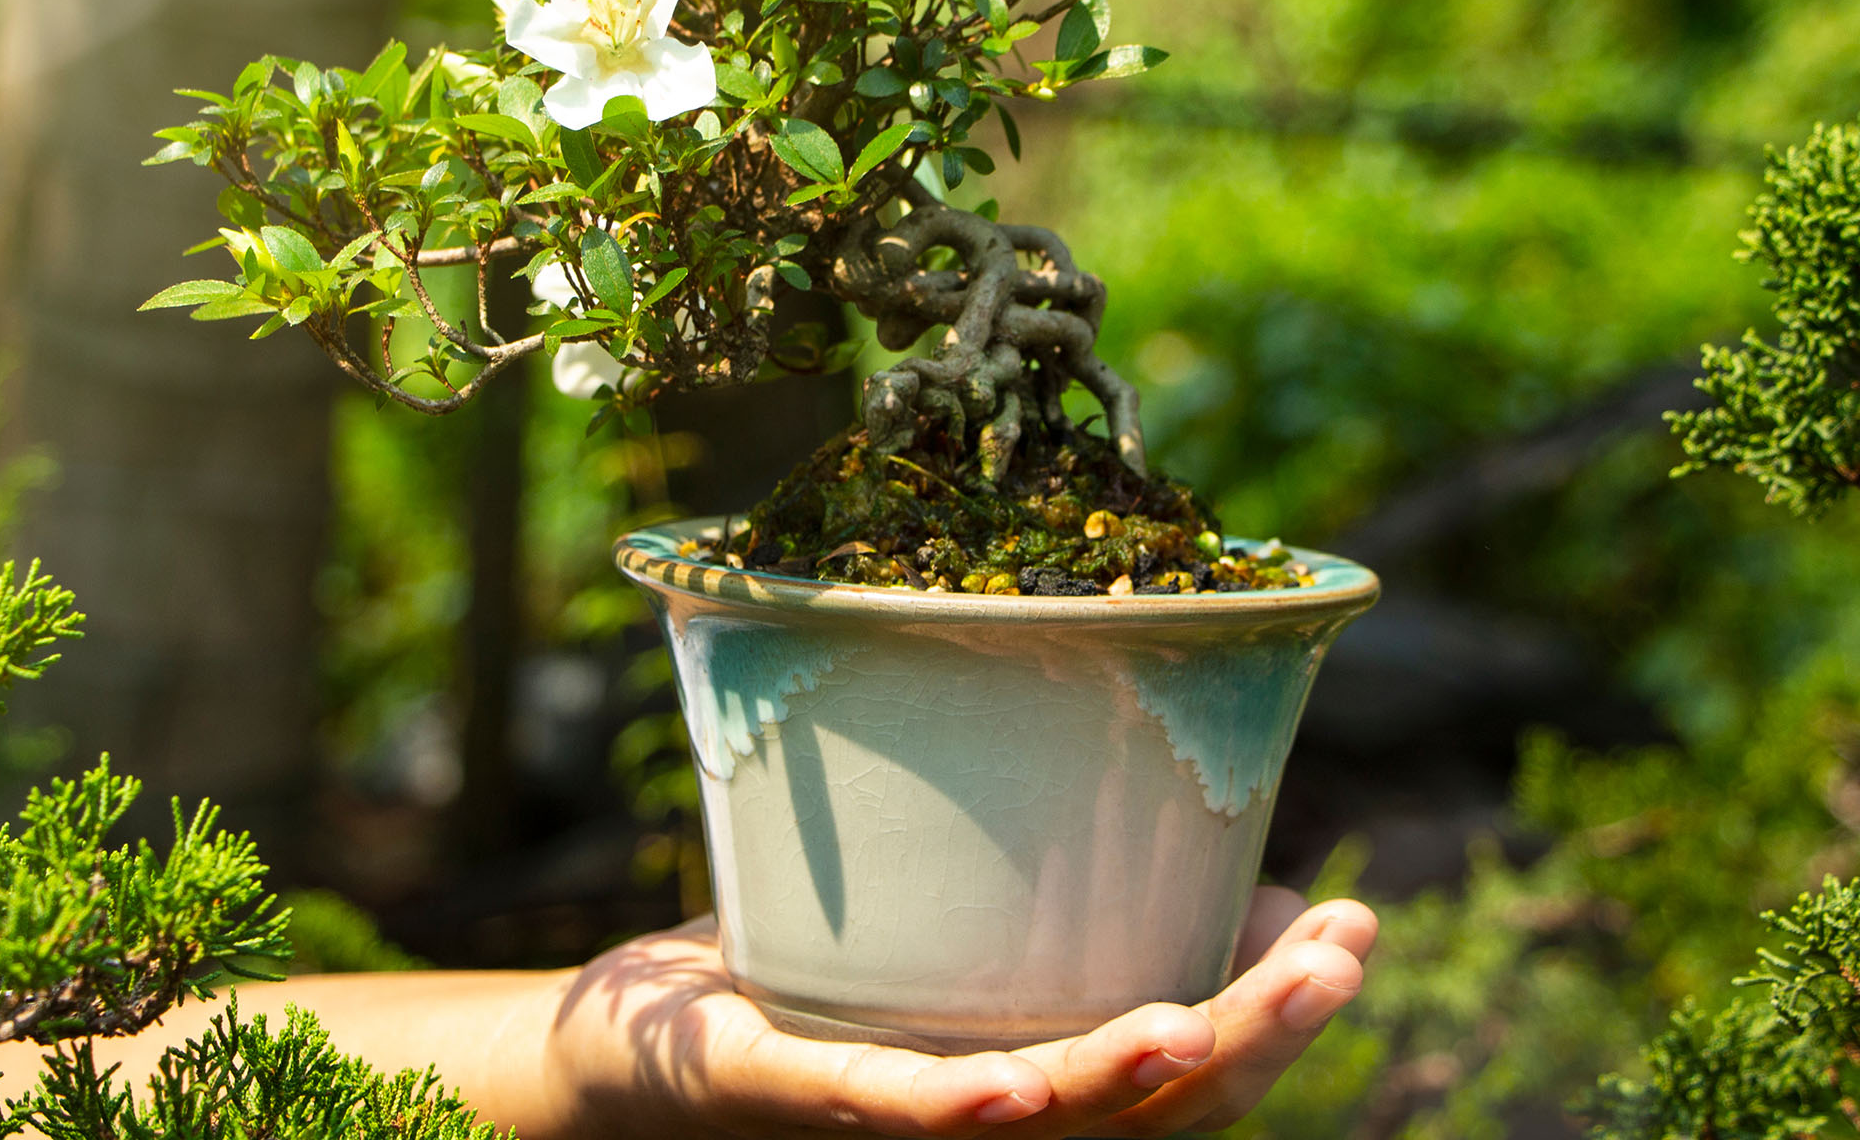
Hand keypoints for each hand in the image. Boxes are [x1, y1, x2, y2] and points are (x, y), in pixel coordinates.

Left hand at [542, 886, 1375, 1138]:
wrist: (627, 1050)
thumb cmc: (802, 986)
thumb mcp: (951, 932)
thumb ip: (1067, 914)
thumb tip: (1236, 872)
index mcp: (1033, 1087)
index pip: (1188, 1074)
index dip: (1284, 1014)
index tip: (1358, 924)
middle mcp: (987, 1128)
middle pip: (1149, 1107)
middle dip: (1257, 1035)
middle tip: (1345, 947)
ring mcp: (898, 1124)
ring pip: (1045, 1120)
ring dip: (1135, 1074)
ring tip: (1211, 1014)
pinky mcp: (799, 1098)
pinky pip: (893, 1111)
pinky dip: (965, 1104)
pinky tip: (1020, 1086)